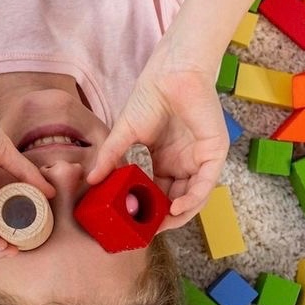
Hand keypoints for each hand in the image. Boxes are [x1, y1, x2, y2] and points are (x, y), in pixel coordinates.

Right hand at [86, 61, 227, 230]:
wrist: (170, 74)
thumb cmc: (150, 97)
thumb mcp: (124, 134)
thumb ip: (110, 158)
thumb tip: (90, 179)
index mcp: (166, 160)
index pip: (159, 193)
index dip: (148, 209)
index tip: (133, 223)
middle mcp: (185, 163)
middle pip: (177, 199)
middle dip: (163, 217)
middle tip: (146, 230)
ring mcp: (200, 159)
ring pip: (193, 197)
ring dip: (178, 214)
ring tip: (160, 224)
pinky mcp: (214, 153)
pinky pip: (205, 184)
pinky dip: (192, 200)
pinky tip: (176, 209)